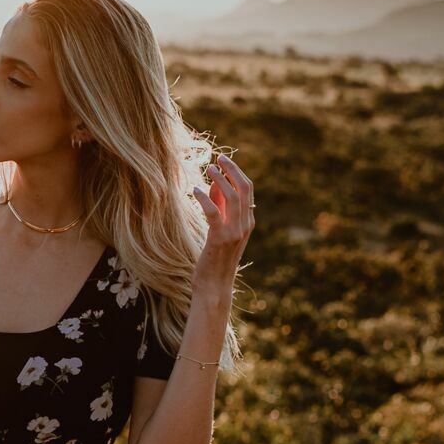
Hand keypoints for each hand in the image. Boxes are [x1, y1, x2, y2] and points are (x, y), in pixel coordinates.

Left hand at [191, 152, 254, 280]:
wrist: (215, 286)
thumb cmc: (215, 258)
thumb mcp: (220, 230)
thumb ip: (220, 209)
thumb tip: (213, 185)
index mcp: (248, 221)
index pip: (248, 189)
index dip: (236, 172)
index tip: (222, 160)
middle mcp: (245, 224)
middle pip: (243, 189)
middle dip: (231, 170)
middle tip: (218, 158)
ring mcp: (235, 232)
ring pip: (232, 198)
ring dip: (219, 180)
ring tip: (208, 169)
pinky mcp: (220, 239)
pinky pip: (214, 213)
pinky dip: (205, 200)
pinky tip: (195, 190)